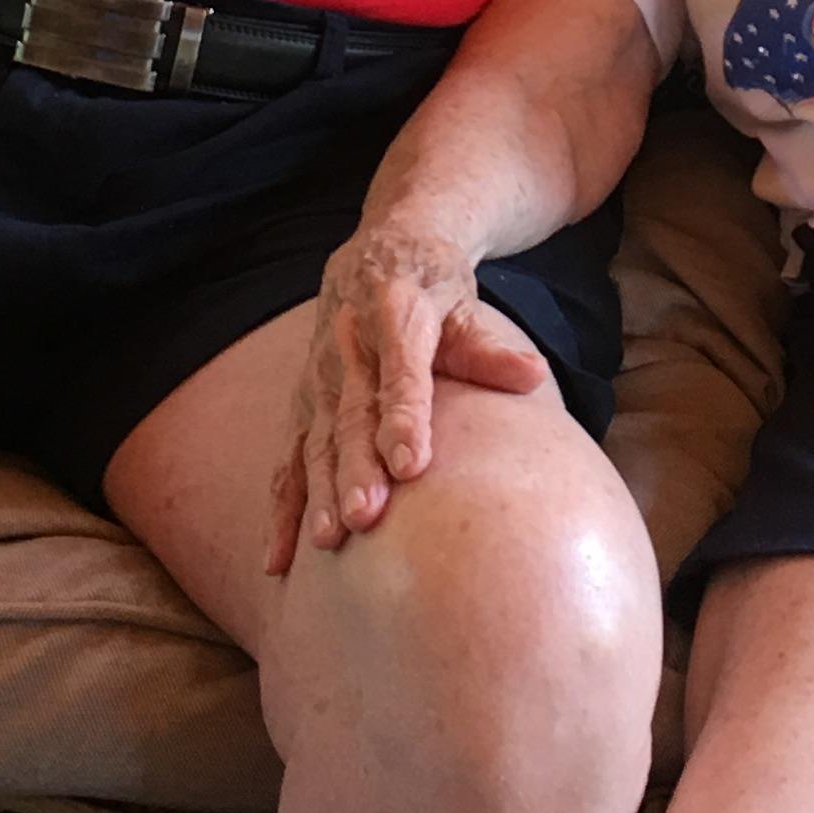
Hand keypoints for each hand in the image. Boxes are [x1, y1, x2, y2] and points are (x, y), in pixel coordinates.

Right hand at [266, 231, 548, 573]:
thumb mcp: (462, 305)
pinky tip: (279, 558)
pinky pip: (288, 459)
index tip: (409, 464)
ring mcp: (318, 379)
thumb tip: (534, 375)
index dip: (403, 418)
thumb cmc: (432, 288)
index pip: (400, 373)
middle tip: (365, 518)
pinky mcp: (303, 404)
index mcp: (393, 316)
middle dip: (355, 469)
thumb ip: (489, 348)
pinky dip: (283, 508)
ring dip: (319, 492)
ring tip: (327, 540)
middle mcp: (346, 348)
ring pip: (316, 440)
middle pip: (351, 416)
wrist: (377, 254)